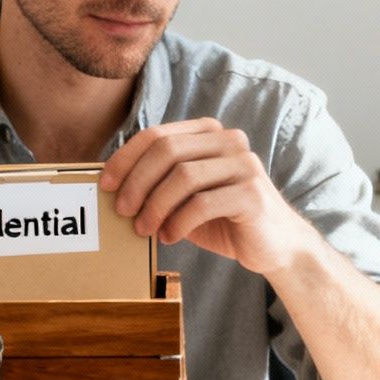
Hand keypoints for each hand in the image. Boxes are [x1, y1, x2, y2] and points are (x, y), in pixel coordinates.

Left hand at [99, 118, 317, 275]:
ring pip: (183, 175)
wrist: (274, 246)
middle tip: (122, 211)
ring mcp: (244, 165)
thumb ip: (159, 184)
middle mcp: (229, 141)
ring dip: (155, 205)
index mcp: (209, 133)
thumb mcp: (186, 197)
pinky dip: (178, 222)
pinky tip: (170, 236)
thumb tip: (112, 188)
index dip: (126, 158)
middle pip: (167, 150)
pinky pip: (203, 203)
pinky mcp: (253, 193)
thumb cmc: (223, 219)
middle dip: (136, 182)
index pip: (157, 135)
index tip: (105, 184)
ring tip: (144, 229)